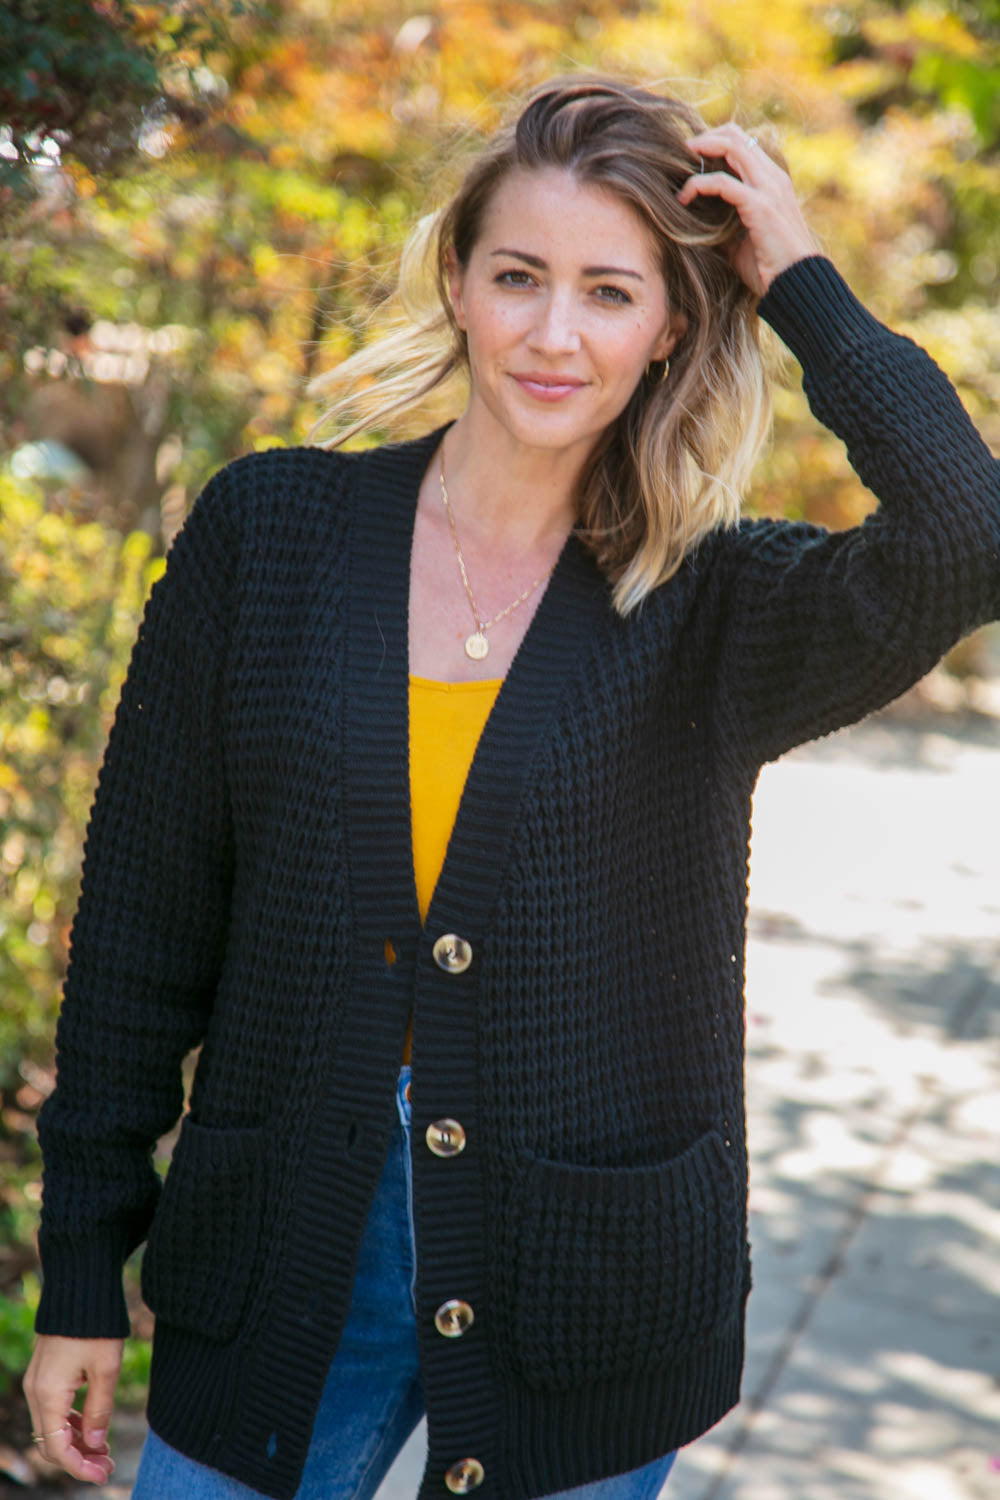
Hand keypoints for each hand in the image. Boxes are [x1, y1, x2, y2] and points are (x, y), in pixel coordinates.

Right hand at [23, 1334, 121, 1483]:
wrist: (81, 1286)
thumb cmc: (96, 1326)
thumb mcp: (106, 1369)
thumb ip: (100, 1409)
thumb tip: (97, 1443)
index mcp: (48, 1394)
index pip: (58, 1448)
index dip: (80, 1467)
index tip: (103, 1475)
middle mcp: (35, 1391)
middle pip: (52, 1440)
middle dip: (79, 1458)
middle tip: (108, 1466)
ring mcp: (37, 1382)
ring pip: (53, 1426)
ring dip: (77, 1441)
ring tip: (106, 1451)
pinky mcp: (45, 1373)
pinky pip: (54, 1409)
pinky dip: (72, 1422)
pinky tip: (94, 1428)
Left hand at [676, 124, 821, 296]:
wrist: (796, 284)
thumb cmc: (770, 268)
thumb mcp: (740, 242)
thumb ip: (722, 226)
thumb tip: (694, 225)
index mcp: (772, 181)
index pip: (742, 144)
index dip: (714, 143)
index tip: (689, 160)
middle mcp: (772, 177)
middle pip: (735, 135)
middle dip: (703, 140)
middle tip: (679, 154)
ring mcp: (768, 188)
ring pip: (731, 146)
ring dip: (700, 150)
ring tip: (677, 167)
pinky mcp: (759, 204)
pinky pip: (722, 182)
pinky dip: (698, 185)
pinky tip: (683, 199)